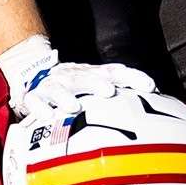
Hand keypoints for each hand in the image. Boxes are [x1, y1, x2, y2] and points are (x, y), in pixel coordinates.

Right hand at [0, 36, 161, 119]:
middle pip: (87, 77)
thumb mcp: (94, 80)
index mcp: (92, 73)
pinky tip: (47, 115)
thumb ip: (117, 86)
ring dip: (66, 96)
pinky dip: (40, 108)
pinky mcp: (35, 95)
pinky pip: (36, 101)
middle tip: (108, 91)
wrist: (31, 69)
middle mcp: (74, 75)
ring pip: (60, 88)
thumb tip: (154, 95)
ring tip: (73, 106)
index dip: (132, 77)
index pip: (115, 71)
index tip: (149, 86)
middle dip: (97, 83)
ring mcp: (53, 85)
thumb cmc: (71, 83)